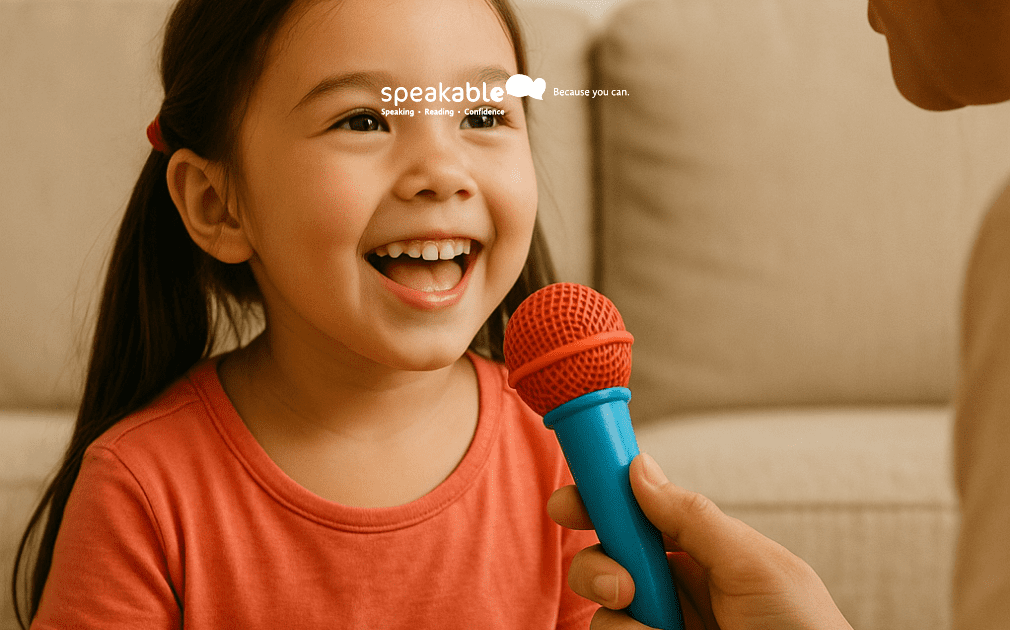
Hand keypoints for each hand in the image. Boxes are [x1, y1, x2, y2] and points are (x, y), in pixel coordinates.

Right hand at [547, 453, 852, 629]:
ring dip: (620, 616)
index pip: (636, 517)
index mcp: (700, 553)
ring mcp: (659, 627)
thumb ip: (694, 517)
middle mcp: (674, 590)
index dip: (598, 504)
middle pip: (604, 561)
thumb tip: (639, 468)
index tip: (568, 503)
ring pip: (602, 610)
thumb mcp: (755, 565)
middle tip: (624, 587)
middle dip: (598, 567)